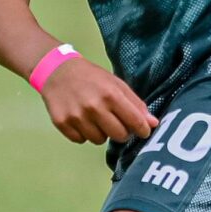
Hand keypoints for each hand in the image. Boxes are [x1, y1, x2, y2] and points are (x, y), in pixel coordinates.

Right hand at [40, 56, 156, 146]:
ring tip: (95, 118)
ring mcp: (76, 117)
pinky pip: (81, 140)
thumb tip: (153, 123)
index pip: (135, 122)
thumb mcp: (116, 84)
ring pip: (99, 140)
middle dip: (121, 132)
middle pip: (119, 136)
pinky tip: (81, 119)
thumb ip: (135, 103)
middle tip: (116, 122)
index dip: (143, 129)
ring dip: (101, 132)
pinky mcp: (62, 123)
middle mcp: (94, 107)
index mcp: (110, 94)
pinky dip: (84, 133)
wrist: (57, 71)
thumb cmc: (91, 77)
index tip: (144, 131)